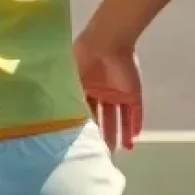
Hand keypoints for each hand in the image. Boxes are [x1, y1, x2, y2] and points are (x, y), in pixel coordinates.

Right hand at [74, 34, 142, 150]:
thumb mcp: (71, 74)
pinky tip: (133, 139)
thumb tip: (59, 111)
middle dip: (104, 133)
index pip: (87, 109)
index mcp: (86, 86)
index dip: (85, 123)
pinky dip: (134, 125)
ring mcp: (118, 94)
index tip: (83, 139)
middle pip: (104, 117)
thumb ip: (69, 91)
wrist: (106, 42)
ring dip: (121, 133)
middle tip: (103, 151)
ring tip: (120, 150)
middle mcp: (102, 92)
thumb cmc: (84, 56)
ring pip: (120, 118)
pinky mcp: (133, 94)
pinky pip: (135, 113)